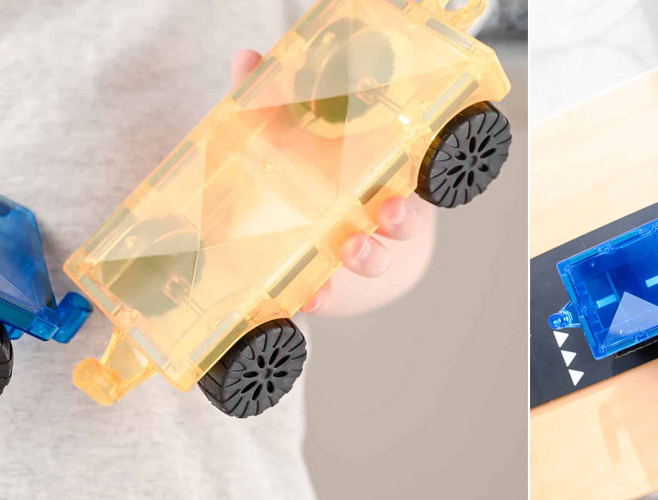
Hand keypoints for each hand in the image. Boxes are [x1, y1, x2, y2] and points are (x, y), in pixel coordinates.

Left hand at [222, 49, 434, 313]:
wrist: (316, 239)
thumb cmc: (314, 178)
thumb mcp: (293, 136)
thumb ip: (270, 102)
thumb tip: (246, 60)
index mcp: (379, 178)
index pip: (406, 176)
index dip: (411, 183)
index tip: (405, 189)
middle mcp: (376, 219)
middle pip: (401, 223)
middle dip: (398, 219)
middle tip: (389, 212)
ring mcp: (355, 253)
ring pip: (374, 260)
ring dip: (366, 258)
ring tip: (349, 256)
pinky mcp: (329, 283)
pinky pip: (328, 294)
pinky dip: (316, 298)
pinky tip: (304, 300)